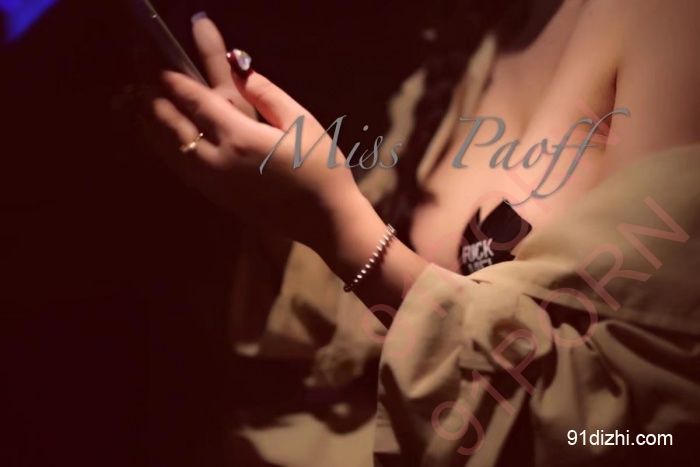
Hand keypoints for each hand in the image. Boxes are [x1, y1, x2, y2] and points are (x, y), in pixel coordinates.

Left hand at [141, 16, 369, 255]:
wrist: (324, 220)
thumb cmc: (321, 169)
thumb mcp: (301, 122)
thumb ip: (267, 94)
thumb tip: (240, 70)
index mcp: (240, 138)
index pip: (196, 103)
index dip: (175, 83)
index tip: (161, 68)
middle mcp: (218, 161)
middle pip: (174, 128)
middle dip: (155, 104)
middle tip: (140, 85)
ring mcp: (215, 184)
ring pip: (172, 153)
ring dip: (154, 130)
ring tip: (140, 111)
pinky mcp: (219, 199)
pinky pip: (183, 171)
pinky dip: (167, 153)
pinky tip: (165, 145)